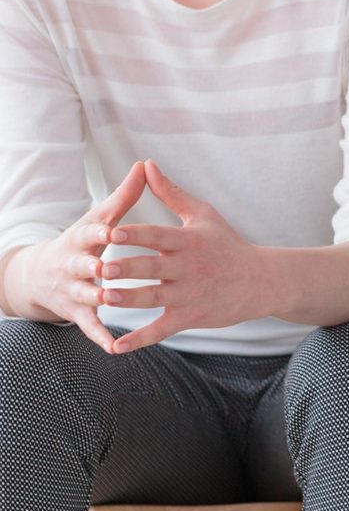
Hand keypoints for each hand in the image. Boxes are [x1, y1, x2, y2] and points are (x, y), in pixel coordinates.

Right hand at [26, 162, 146, 353]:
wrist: (40, 274)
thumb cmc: (83, 240)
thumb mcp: (99, 217)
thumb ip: (124, 195)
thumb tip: (146, 164)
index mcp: (82, 239)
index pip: (90, 233)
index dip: (101, 231)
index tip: (113, 229)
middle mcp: (74, 264)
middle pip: (83, 265)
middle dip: (93, 266)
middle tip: (107, 267)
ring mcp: (74, 290)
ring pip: (86, 294)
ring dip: (98, 297)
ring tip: (112, 299)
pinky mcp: (77, 313)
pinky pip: (90, 326)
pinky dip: (100, 336)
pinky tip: (114, 347)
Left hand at [103, 161, 266, 353]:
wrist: (262, 280)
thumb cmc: (228, 244)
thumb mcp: (204, 215)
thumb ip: (171, 193)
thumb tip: (146, 165)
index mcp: (189, 241)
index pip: (159, 236)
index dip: (137, 234)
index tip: (113, 231)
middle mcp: (189, 267)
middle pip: (154, 267)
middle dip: (129, 268)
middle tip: (104, 267)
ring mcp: (190, 294)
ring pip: (155, 297)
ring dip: (130, 299)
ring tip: (105, 298)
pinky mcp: (191, 317)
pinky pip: (162, 329)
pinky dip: (140, 339)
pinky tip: (116, 347)